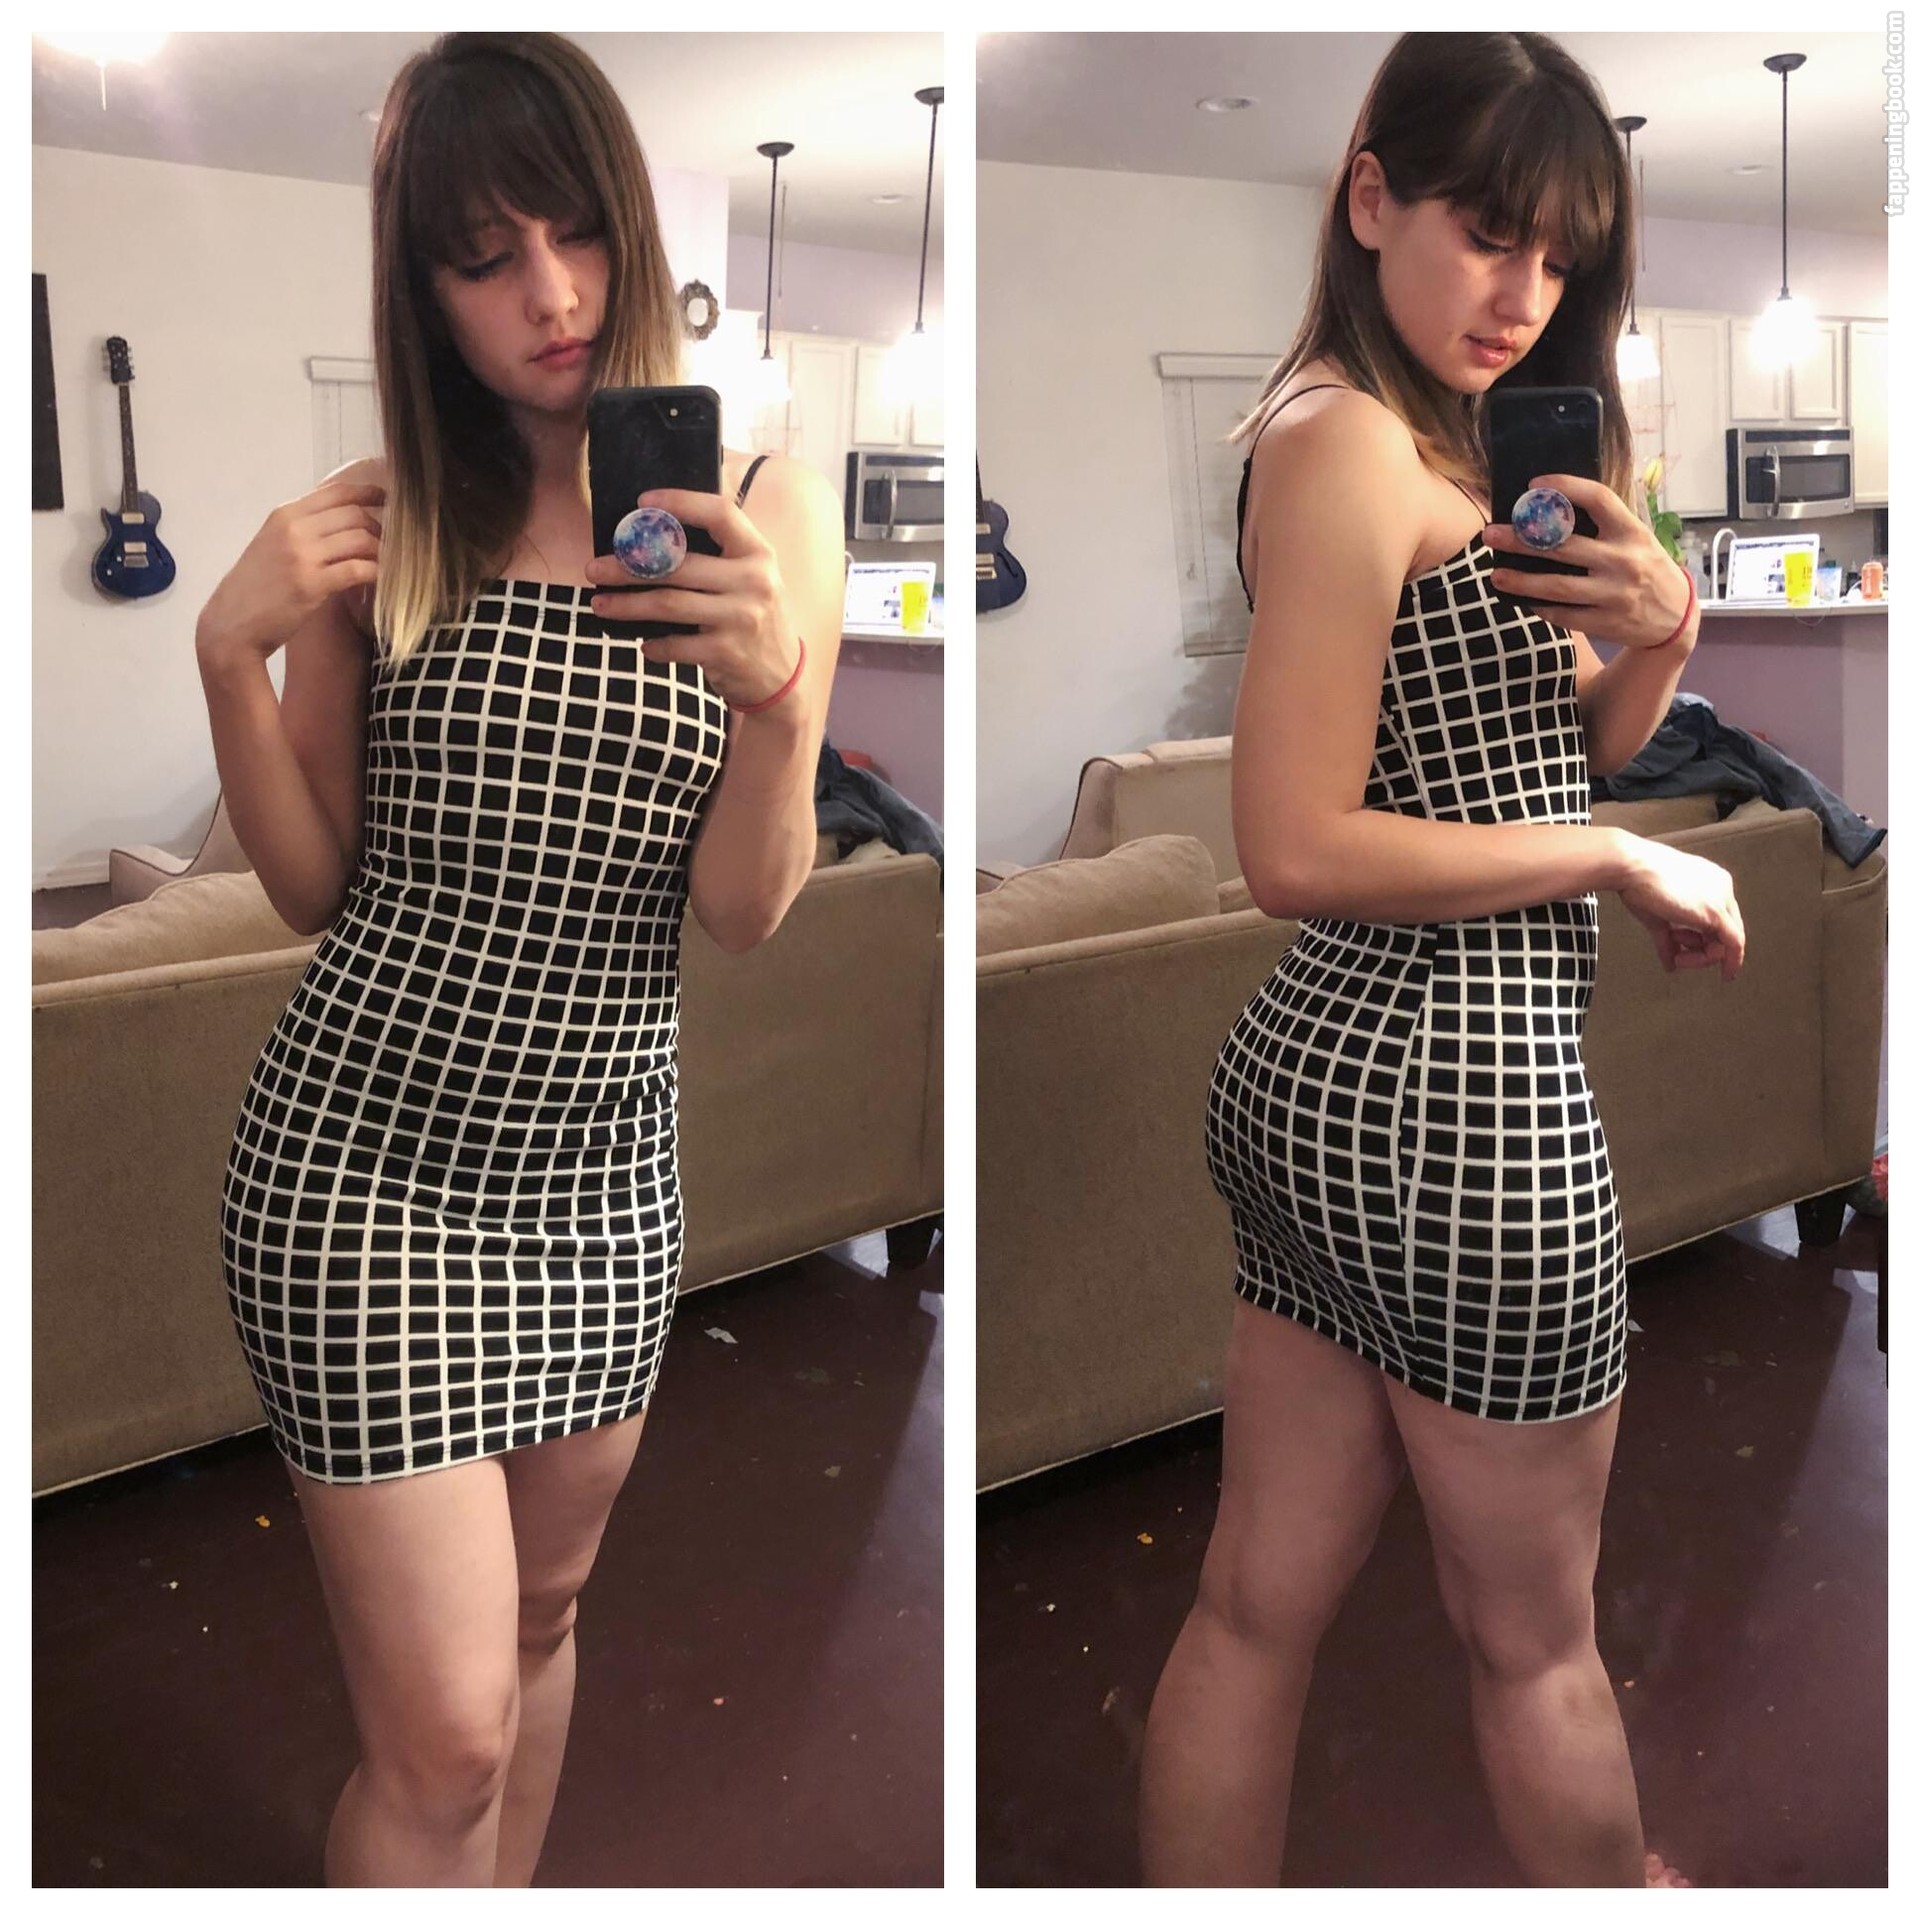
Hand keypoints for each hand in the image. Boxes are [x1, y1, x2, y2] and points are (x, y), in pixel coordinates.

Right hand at [196, 475, 383, 668]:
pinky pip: (358, 569)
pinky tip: (385, 581)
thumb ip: (304, 530)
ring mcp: (302, 555)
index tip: (389, 499)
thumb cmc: (257, 588)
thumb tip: (344, 522)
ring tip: (391, 565)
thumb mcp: (274, 545)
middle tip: (394, 545)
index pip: (336, 492)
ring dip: (384, 552)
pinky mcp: (311, 584)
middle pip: (354, 514)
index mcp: (285, 515)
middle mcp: (293, 528)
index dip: (368, 493)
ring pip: (361, 539)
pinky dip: (378, 573)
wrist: (232, 624)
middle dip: (381, 528)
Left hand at [585, 487, 804, 710]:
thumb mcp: (752, 578)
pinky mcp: (727, 652)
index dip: (680, 502)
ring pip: (669, 603)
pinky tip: (643, 644)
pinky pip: (676, 645)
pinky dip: (654, 646)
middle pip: (678, 564)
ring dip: (627, 605)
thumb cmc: (754, 617)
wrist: (784, 676)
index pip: (720, 513)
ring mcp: (741, 618)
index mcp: (758, 553)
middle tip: (594, 569)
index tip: (642, 502)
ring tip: (600, 604)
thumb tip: (650, 538)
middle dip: (627, 566)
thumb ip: (718, 556)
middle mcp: (754, 581)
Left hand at [1481, 473, 1693, 650]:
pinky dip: (1540, 606)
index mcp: (1632, 532)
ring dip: (1521, 581)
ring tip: (1495, 575)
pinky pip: (1563, 615)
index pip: (1599, 499)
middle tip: (1491, 534)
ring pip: (1557, 587)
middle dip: (1522, 540)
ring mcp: (1614, 594)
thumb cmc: (1646, 568)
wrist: (1676, 618)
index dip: (1566, 486)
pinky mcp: (1605, 623)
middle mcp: (1624, 561)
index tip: (1534, 484)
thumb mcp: (1637, 539)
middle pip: (1564, 546)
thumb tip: (1549, 507)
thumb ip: (1604, 525)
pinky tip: (1521, 598)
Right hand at [1615, 834, 1744, 981]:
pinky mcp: (1715, 912)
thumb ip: (1668, 940)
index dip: (1706, 940)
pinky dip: (1731, 961)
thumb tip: (1670, 962)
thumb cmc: (1637, 881)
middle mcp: (1721, 888)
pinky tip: (1726, 974)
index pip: (1719, 918)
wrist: (1631, 867)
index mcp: (1710, 881)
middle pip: (1726, 931)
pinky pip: (1734, 943)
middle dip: (1704, 951)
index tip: (1696, 953)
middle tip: (1681, 957)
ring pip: (1728, 941)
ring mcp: (1720, 898)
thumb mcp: (1656, 916)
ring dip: (1703, 957)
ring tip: (1678, 955)